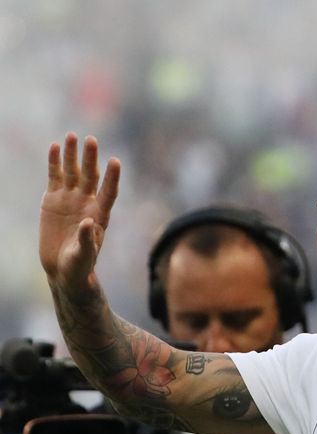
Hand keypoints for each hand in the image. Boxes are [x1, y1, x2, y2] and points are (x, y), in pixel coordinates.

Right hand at [39, 133, 119, 291]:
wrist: (63, 267)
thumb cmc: (79, 265)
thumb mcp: (83, 255)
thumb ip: (86, 240)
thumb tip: (87, 221)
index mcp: (100, 214)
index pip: (109, 192)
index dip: (112, 177)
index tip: (115, 161)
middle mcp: (87, 202)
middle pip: (91, 176)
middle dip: (91, 158)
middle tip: (91, 139)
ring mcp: (70, 199)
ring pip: (73, 172)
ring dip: (72, 155)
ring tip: (72, 136)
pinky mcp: (53, 199)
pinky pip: (55, 176)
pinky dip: (54, 162)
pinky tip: (55, 146)